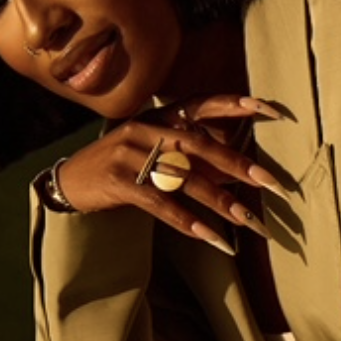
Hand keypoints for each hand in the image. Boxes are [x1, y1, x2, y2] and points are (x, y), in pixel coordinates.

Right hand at [55, 95, 286, 253]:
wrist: (69, 182)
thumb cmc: (122, 167)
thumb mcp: (155, 151)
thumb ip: (193, 156)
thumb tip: (238, 170)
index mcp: (159, 116)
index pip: (202, 103)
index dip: (235, 105)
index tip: (271, 110)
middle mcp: (146, 129)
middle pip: (199, 145)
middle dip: (239, 165)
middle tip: (271, 184)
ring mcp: (129, 154)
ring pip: (184, 178)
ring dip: (219, 202)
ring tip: (248, 221)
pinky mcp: (117, 182)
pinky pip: (159, 203)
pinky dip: (187, 221)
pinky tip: (210, 237)